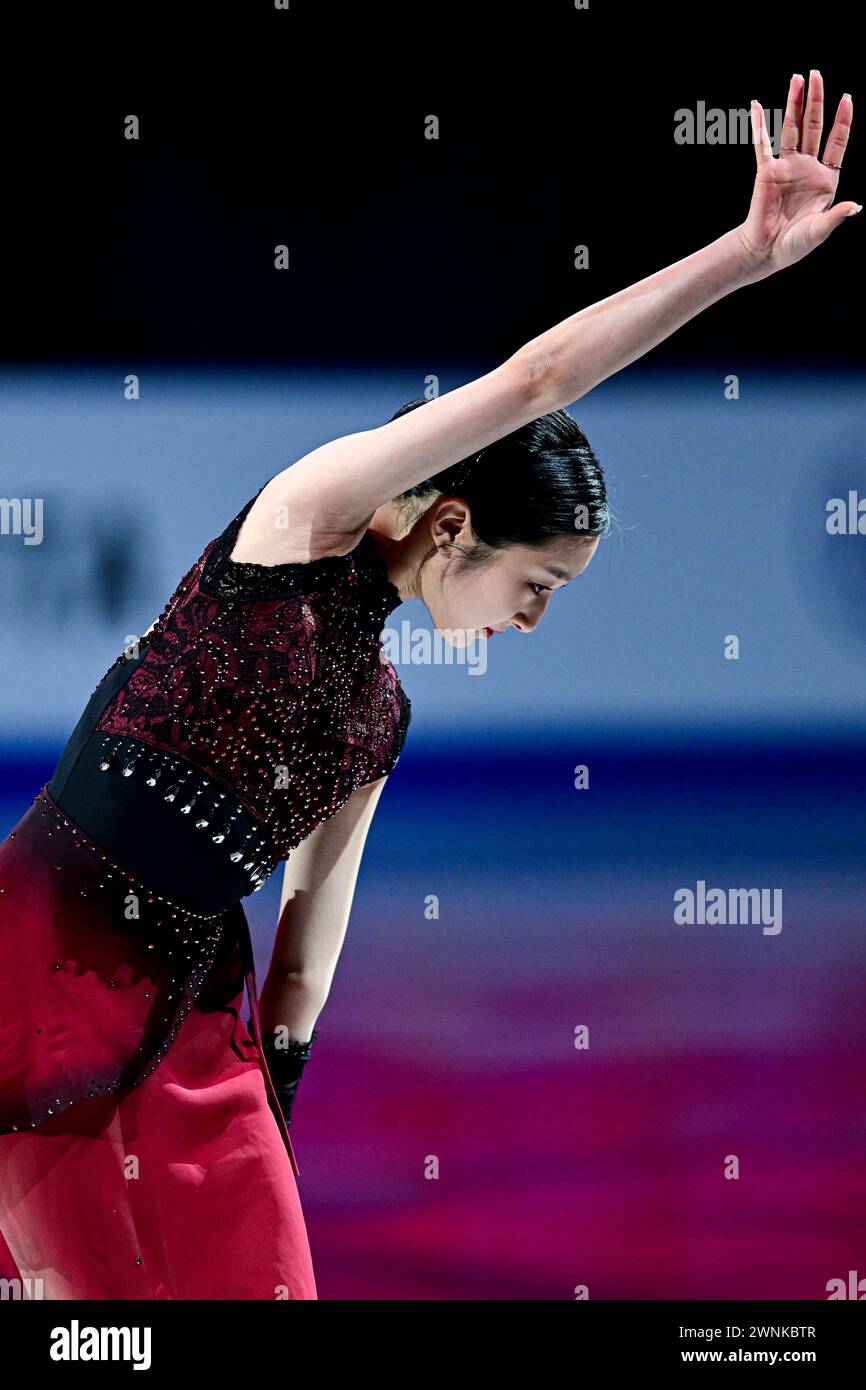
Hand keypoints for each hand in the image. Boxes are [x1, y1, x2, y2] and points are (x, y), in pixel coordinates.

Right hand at [736, 72, 858, 278]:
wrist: (767, 252)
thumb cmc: (795, 244)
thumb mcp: (820, 230)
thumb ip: (836, 216)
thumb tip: (856, 207)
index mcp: (825, 178)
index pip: (837, 142)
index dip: (842, 121)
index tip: (846, 98)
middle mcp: (806, 167)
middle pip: (813, 126)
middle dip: (816, 100)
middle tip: (817, 74)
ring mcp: (786, 167)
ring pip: (791, 128)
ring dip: (794, 103)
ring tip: (797, 78)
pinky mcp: (765, 171)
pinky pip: (762, 144)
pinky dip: (758, 124)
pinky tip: (755, 105)